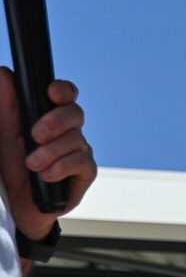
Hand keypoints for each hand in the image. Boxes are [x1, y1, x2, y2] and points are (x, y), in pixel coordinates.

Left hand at [0, 70, 95, 239]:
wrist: (19, 202)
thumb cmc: (13, 166)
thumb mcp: (5, 133)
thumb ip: (7, 105)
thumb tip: (5, 74)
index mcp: (51, 116)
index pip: (65, 95)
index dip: (63, 90)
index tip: (52, 93)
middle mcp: (69, 131)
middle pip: (75, 113)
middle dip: (55, 121)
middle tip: (34, 134)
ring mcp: (80, 151)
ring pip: (76, 139)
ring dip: (51, 151)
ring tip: (32, 164)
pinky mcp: (86, 172)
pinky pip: (81, 162)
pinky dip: (61, 167)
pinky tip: (46, 174)